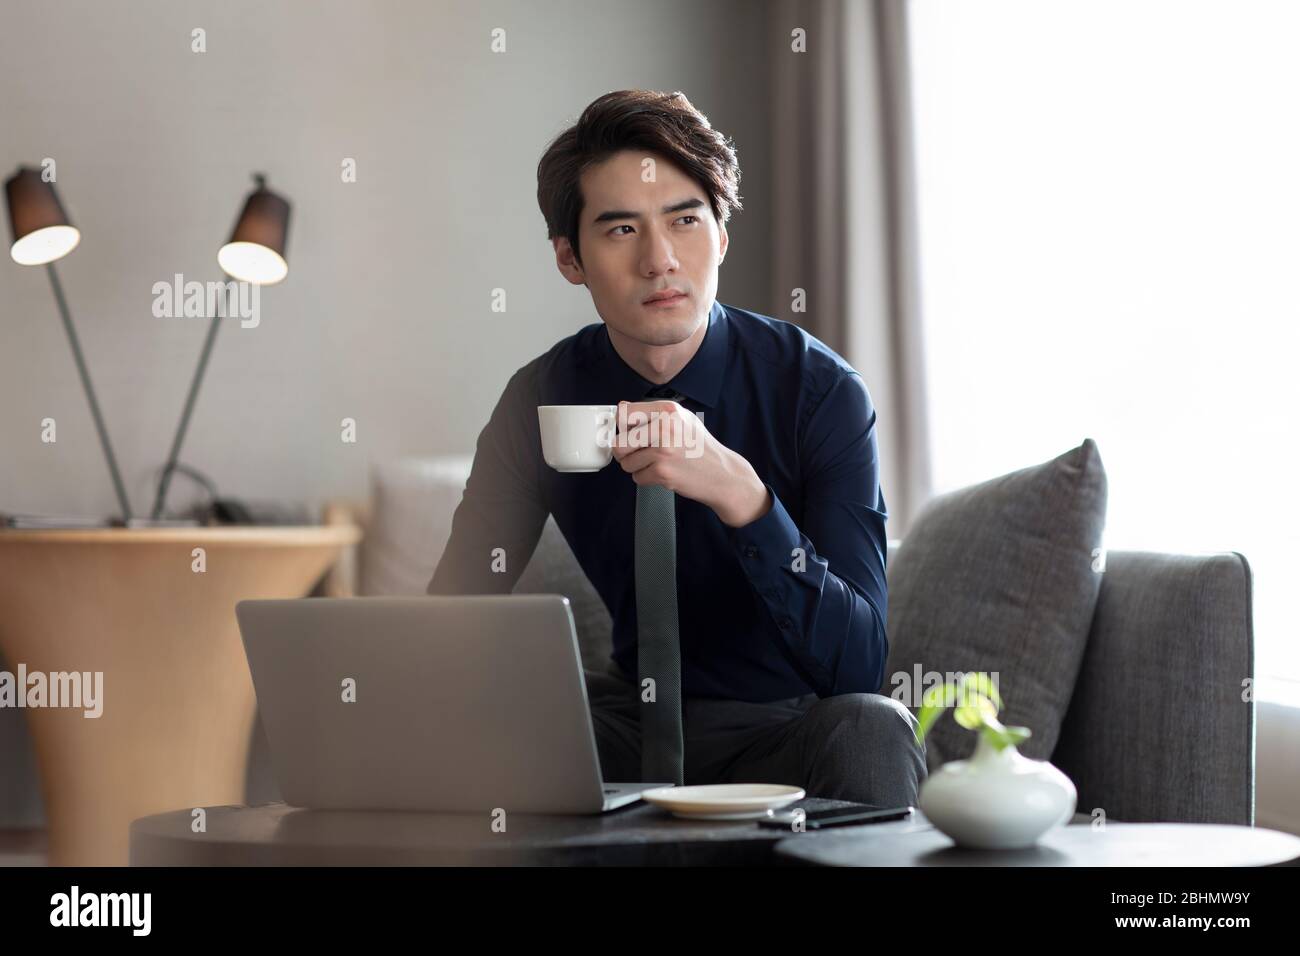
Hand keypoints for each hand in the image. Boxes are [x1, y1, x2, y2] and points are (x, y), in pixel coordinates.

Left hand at [612, 399, 771, 527]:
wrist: (722, 473)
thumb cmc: (700, 447)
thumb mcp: (681, 419)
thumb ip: (653, 413)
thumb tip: (622, 409)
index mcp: (668, 410)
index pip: (624, 413)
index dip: (622, 427)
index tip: (627, 433)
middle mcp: (664, 427)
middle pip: (619, 442)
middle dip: (625, 452)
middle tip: (639, 453)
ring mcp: (663, 450)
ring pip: (626, 463)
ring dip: (637, 467)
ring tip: (657, 463)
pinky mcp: (662, 471)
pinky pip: (637, 477)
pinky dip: (647, 478)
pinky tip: (664, 472)